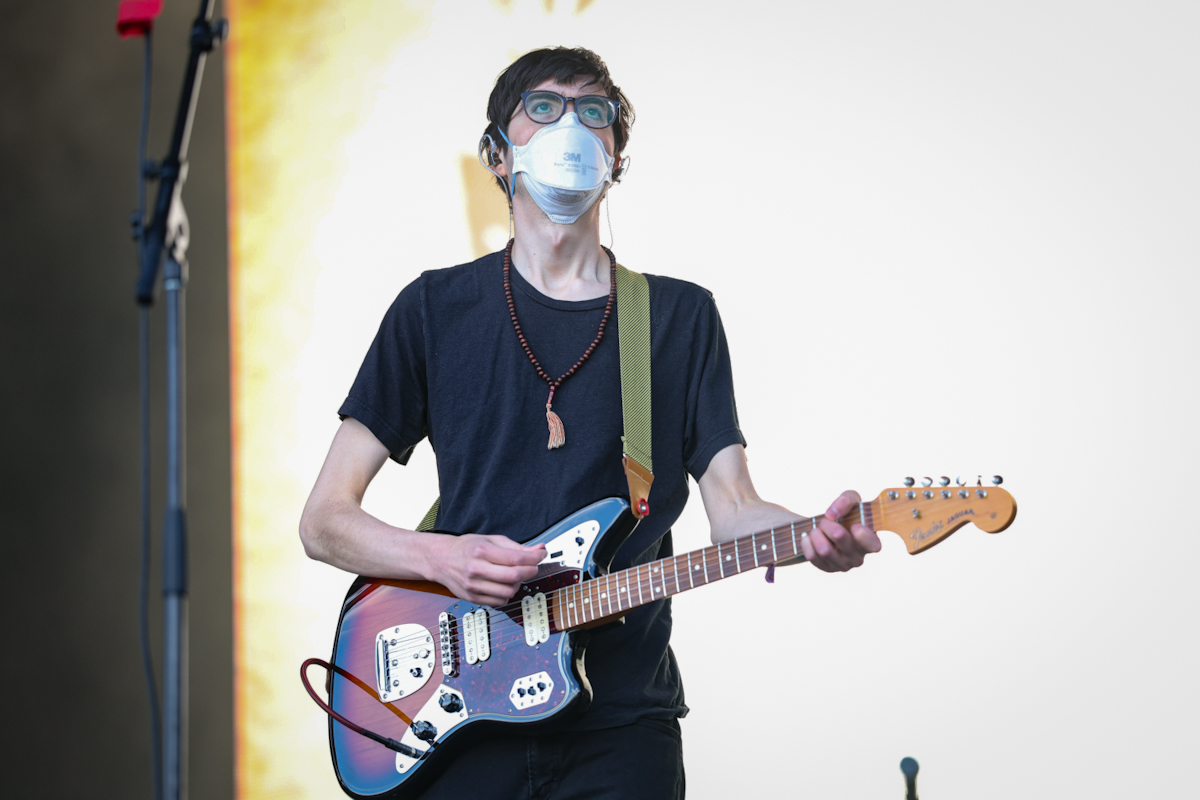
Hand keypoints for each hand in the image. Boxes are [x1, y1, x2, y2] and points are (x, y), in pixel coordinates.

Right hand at [431, 534, 545, 606]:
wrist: (442, 559)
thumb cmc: (467, 548)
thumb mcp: (491, 540)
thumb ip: (516, 547)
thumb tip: (538, 550)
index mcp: (481, 551)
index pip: (515, 558)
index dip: (534, 558)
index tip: (541, 555)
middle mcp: (476, 569)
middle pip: (513, 576)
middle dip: (530, 571)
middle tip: (533, 567)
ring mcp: (473, 586)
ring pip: (508, 592)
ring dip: (518, 584)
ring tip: (515, 576)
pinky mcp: (473, 598)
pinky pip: (499, 601)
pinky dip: (507, 594)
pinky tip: (504, 585)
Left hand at [800, 490, 881, 571]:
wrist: (832, 527)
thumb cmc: (847, 513)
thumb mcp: (851, 499)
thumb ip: (846, 499)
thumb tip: (831, 514)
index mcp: (870, 541)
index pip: (873, 545)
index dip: (863, 536)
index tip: (854, 525)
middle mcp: (858, 557)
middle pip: (839, 537)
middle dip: (828, 523)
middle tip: (826, 520)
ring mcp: (842, 565)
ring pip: (824, 550)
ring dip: (816, 533)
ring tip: (818, 529)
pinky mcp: (827, 568)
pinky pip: (812, 556)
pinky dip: (807, 542)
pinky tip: (809, 537)